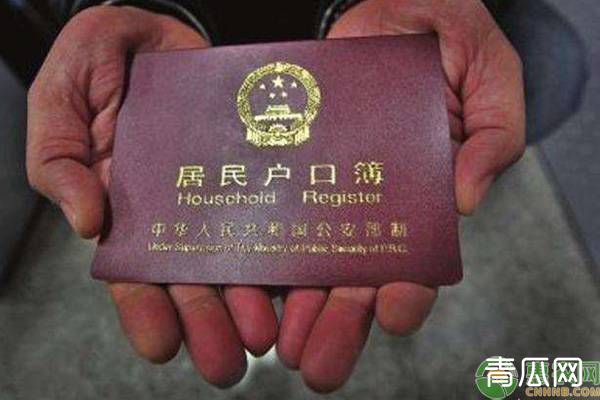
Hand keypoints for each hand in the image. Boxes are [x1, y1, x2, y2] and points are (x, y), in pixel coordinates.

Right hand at [26, 6, 278, 386]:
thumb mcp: (60, 101)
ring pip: (236, 254)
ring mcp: (219, 189)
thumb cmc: (103, 60)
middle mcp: (176, 206)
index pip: (132, 268)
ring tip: (264, 333)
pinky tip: (296, 279)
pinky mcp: (256, 167)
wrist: (160, 28)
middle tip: (229, 361)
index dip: (145, 308)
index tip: (163, 344)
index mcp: (124, 202)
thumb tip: (84, 223)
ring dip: (248, 298)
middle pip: (191, 274)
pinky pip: (272, 209)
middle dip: (207, 321)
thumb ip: (59, 159)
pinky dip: (283, 246)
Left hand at [276, 0, 524, 391]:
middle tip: (318, 365)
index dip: (406, 290)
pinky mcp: (294, 164)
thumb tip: (466, 197)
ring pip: (311, 257)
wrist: (391, 3)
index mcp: (424, 193)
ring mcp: (330, 185)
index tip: (390, 312)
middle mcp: (374, 200)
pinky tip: (248, 283)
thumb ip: (494, 136)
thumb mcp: (490, 78)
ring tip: (279, 344)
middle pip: (356, 274)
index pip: (417, 257)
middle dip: (339, 323)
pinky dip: (262, 250)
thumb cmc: (447, 37)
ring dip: (297, 305)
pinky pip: (275, 211)